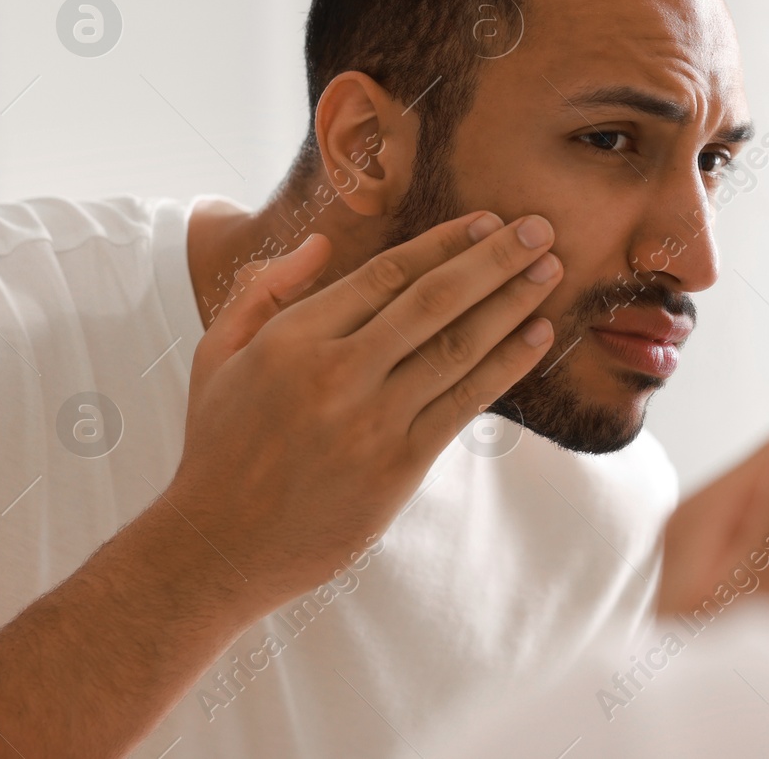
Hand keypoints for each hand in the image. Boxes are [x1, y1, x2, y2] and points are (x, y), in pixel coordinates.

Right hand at [164, 210, 562, 610]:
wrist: (219, 547)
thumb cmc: (219, 446)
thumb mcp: (217, 354)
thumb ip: (263, 290)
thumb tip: (320, 244)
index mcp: (293, 338)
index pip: (386, 274)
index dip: (444, 243)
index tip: (487, 221)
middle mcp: (336, 373)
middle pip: (433, 300)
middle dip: (494, 259)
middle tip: (540, 230)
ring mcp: (371, 421)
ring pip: (457, 347)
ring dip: (512, 304)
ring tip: (550, 271)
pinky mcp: (398, 467)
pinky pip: (463, 404)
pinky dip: (505, 366)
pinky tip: (537, 337)